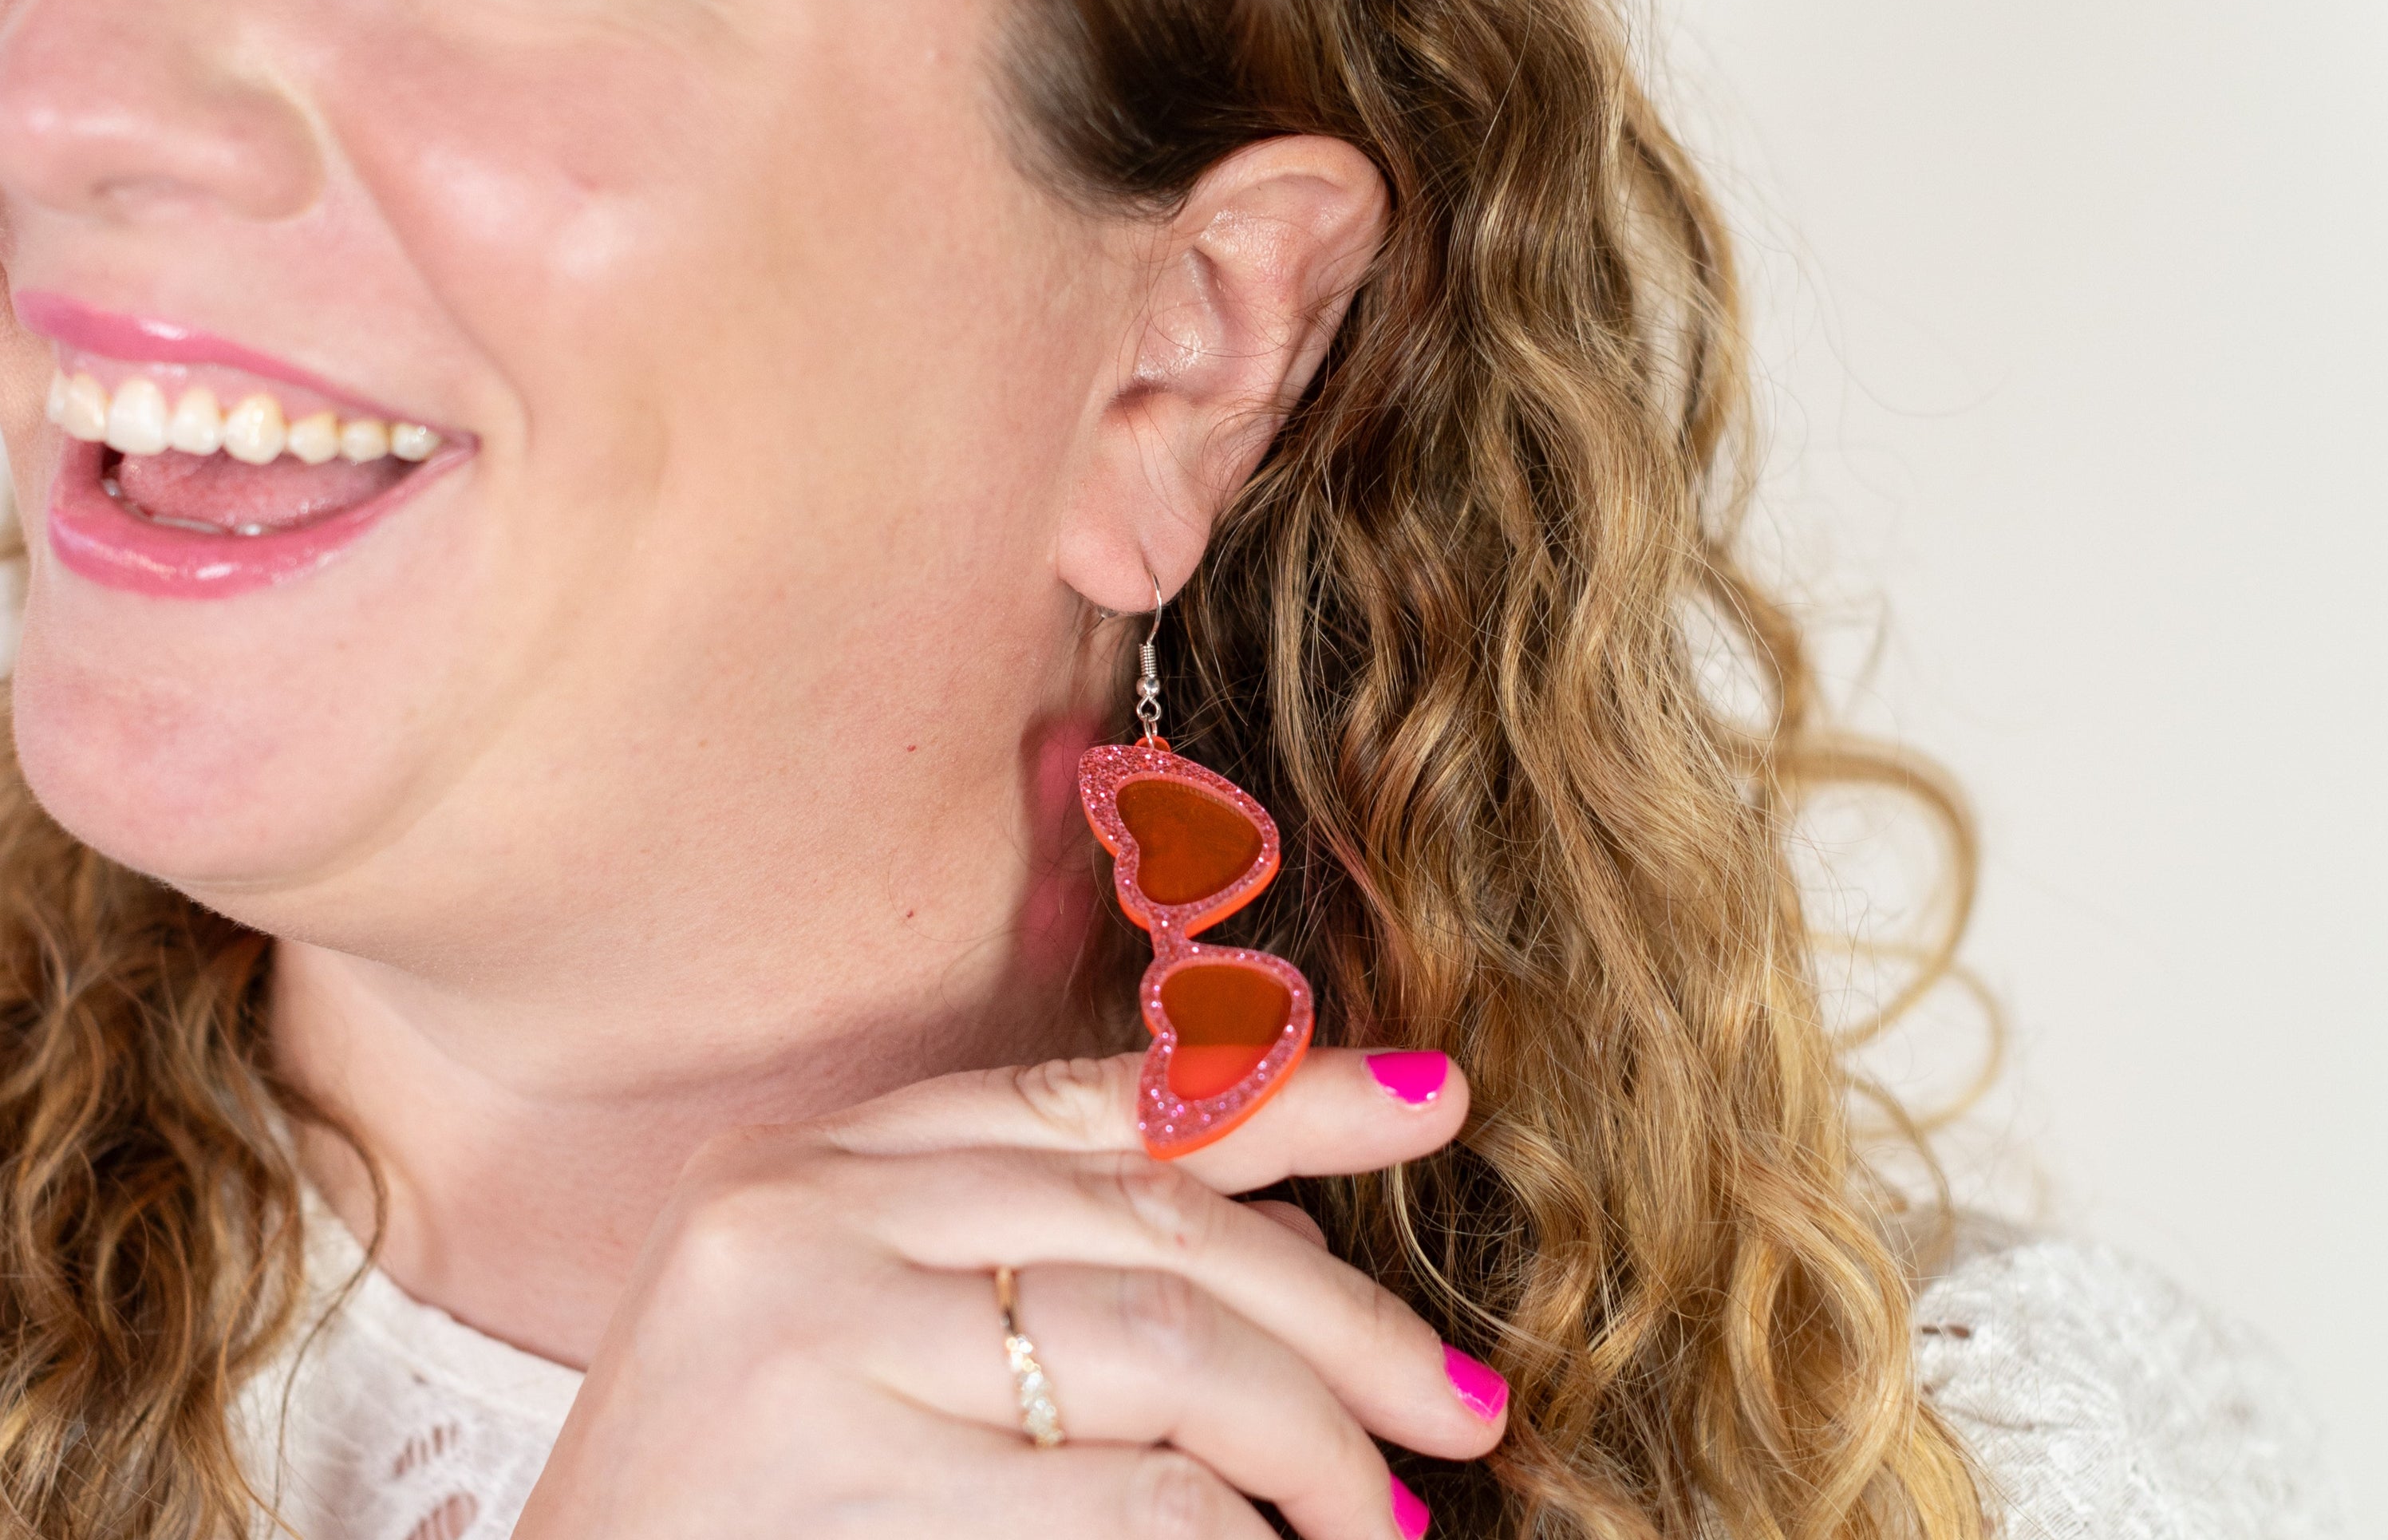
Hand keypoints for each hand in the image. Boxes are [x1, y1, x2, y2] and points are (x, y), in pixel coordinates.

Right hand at [513, 1048, 1505, 1539]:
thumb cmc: (727, 1519)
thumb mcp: (855, 1341)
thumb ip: (1041, 1259)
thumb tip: (1294, 1216)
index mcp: (811, 1166)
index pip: (1096, 1104)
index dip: (1287, 1094)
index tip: (1435, 1101)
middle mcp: (802, 1220)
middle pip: (1155, 1221)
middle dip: (1343, 1317)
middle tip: (1460, 1404)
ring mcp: (808, 1350)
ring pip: (1164, 1348)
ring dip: (1312, 1442)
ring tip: (1379, 1522)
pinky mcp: (836, 1493)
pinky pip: (1126, 1504)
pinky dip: (1232, 1539)